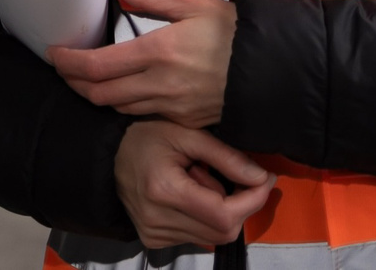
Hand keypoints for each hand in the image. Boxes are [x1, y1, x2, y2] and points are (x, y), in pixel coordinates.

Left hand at [51, 0, 236, 126]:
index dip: (69, 63)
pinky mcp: (183, 121)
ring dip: (96, 96)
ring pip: (118, 109)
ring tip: (84, 79)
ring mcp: (172, 108)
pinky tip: (120, 92)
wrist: (274, 69)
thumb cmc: (234, 32)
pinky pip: (143, 116)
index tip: (54, 54)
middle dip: (74, 83)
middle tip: (62, 69)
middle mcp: (160, 85)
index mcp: (159, 52)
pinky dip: (124, 106)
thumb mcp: (194, 4)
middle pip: (100, 94)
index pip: (98, 66)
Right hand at [114, 119, 273, 250]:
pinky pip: (197, 236)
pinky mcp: (154, 241)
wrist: (109, 156)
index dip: (253, 199)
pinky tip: (192, 193)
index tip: (266, 178)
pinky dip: (206, 217)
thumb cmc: (147, 136)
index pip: (224, 214)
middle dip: (242, 204)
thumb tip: (261, 177)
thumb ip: (225, 156)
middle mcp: (157, 220)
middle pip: (223, 231)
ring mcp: (154, 235)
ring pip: (213, 236)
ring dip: (222, 211)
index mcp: (164, 190)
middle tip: (238, 175)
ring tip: (203, 179)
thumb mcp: (187, 134)